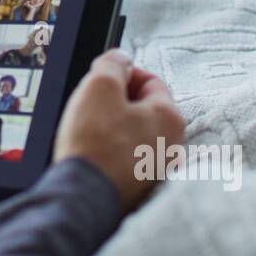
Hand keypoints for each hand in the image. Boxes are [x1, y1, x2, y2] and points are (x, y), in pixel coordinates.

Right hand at [53, 49, 184, 210]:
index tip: (100, 79)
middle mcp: (172, 144)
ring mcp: (158, 168)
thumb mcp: (99, 87)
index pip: (150, 80)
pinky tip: (93, 155)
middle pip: (142, 107)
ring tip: (88, 133)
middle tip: (90, 106)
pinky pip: (126, 157)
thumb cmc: (94, 144)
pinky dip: (110, 152)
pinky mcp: (140, 186)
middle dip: (115, 102)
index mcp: (169, 116)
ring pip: (133, 133)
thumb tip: (119, 58)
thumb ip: (113, 64)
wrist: (83, 197)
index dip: (121, 73)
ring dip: (111, 127)